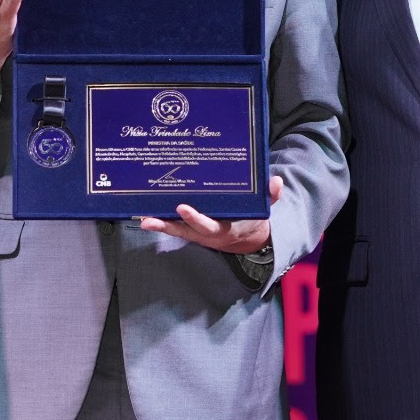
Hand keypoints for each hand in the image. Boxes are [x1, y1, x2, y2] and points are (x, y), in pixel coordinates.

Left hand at [139, 175, 282, 253]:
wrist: (247, 239)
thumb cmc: (251, 219)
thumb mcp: (263, 209)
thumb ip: (270, 196)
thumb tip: (276, 181)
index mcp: (226, 227)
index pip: (210, 225)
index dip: (196, 218)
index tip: (183, 208)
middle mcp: (209, 232)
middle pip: (187, 229)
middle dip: (170, 224)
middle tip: (153, 217)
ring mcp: (198, 233)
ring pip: (177, 230)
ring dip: (161, 225)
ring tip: (144, 220)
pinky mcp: (191, 231)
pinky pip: (174, 228)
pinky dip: (161, 224)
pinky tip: (144, 217)